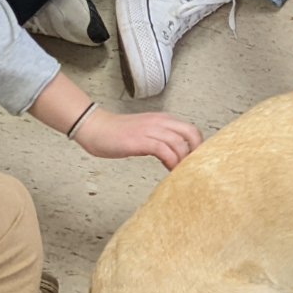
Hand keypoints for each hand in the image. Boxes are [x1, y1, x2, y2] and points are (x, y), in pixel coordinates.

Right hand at [73, 107, 202, 169]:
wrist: (95, 128)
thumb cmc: (117, 133)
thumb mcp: (146, 132)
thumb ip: (161, 140)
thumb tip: (176, 157)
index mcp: (163, 119)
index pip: (190, 130)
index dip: (197, 146)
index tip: (196, 161)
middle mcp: (159, 122)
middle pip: (190, 133)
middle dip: (197, 152)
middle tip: (195, 168)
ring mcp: (150, 130)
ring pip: (178, 143)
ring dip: (183, 160)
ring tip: (181, 173)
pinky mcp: (140, 140)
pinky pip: (163, 150)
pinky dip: (170, 162)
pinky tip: (169, 170)